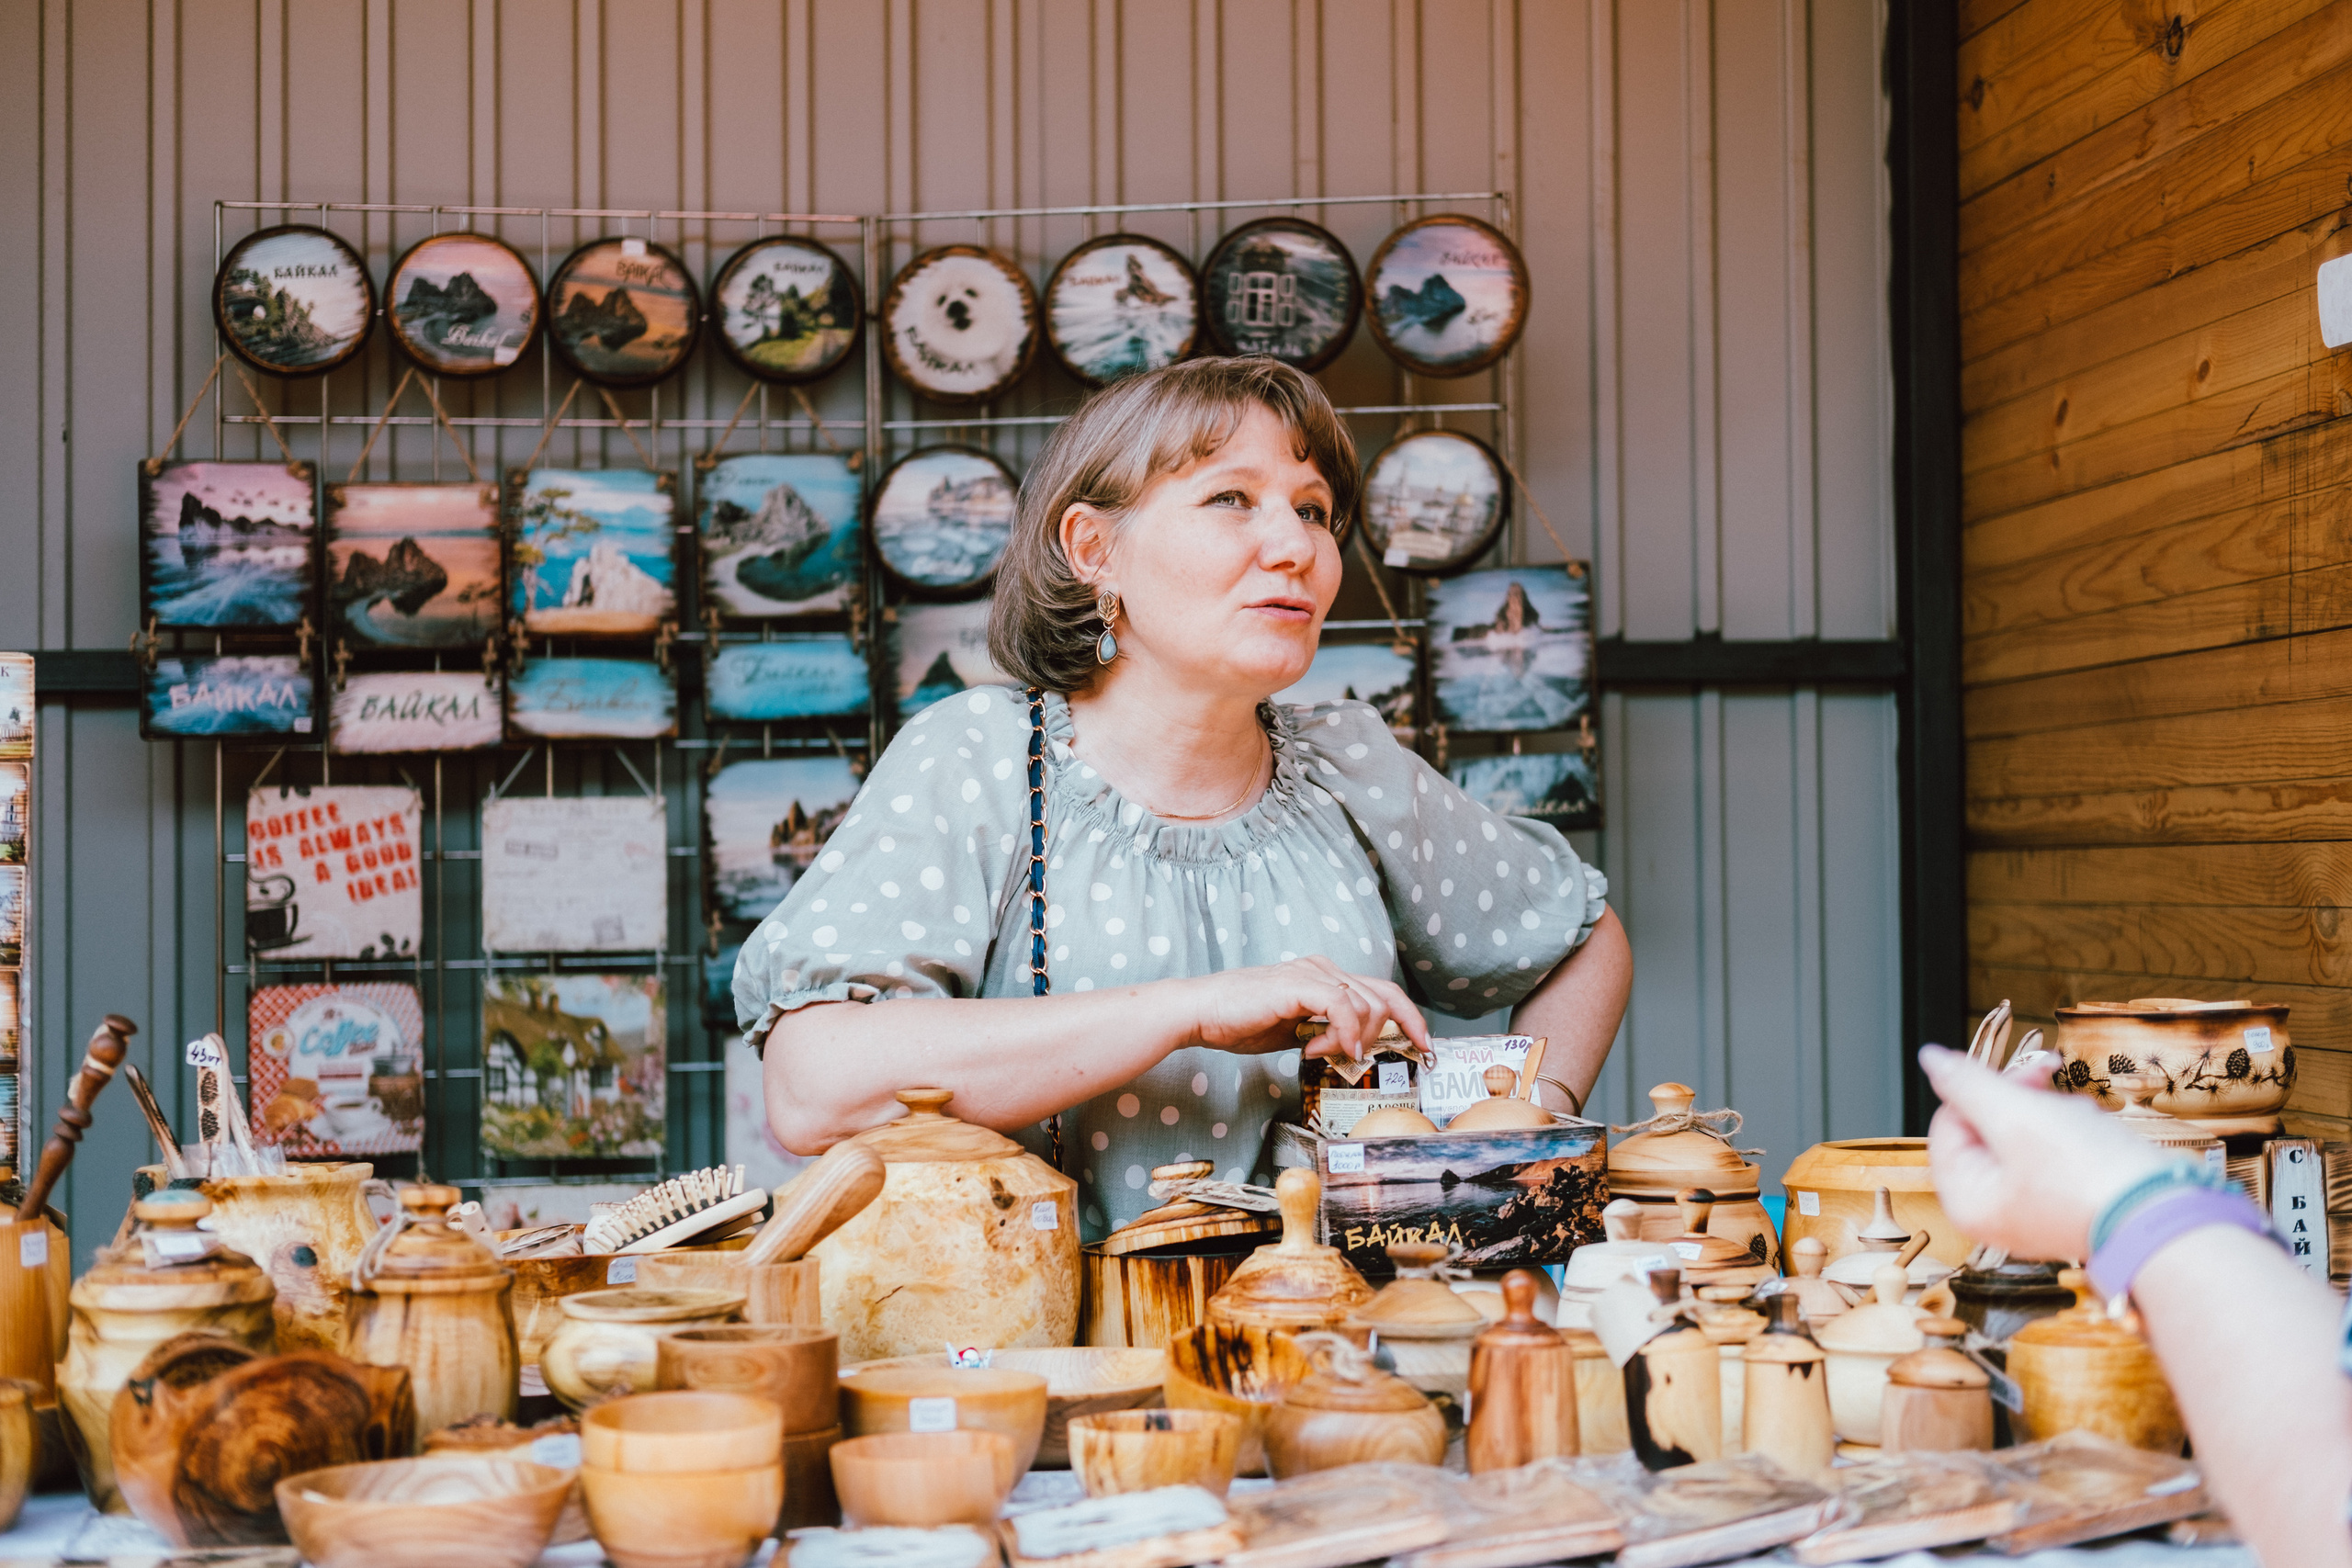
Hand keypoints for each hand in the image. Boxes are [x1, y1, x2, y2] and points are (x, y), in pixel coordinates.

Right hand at [1183, 957, 1430, 1061]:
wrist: (1200, 1012)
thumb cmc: (1239, 1022)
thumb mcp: (1294, 1033)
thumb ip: (1324, 1035)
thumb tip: (1350, 1052)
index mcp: (1323, 976)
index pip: (1380, 991)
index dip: (1408, 1017)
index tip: (1423, 1045)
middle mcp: (1322, 968)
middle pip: (1382, 996)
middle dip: (1391, 1031)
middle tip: (1376, 1058)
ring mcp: (1312, 973)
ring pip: (1365, 1003)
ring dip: (1353, 1037)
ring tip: (1320, 1053)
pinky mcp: (1299, 984)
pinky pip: (1341, 1006)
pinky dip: (1344, 1031)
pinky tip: (1328, 1050)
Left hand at [1920, 1044, 2165, 1261]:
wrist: (2168, 1216)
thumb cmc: (2091, 1176)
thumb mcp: (2016, 1116)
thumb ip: (1967, 1083)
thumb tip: (1930, 1058)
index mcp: (1968, 1200)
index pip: (1949, 1125)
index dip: (1979, 1086)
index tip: (2015, 1066)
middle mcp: (1996, 1211)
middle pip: (1987, 1128)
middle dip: (2023, 1100)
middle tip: (2050, 1075)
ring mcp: (2035, 1208)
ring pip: (2027, 1135)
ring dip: (2054, 1113)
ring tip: (2083, 1117)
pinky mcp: (2072, 1202)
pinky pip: (2060, 1153)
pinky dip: (2078, 1133)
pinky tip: (2098, 1132)